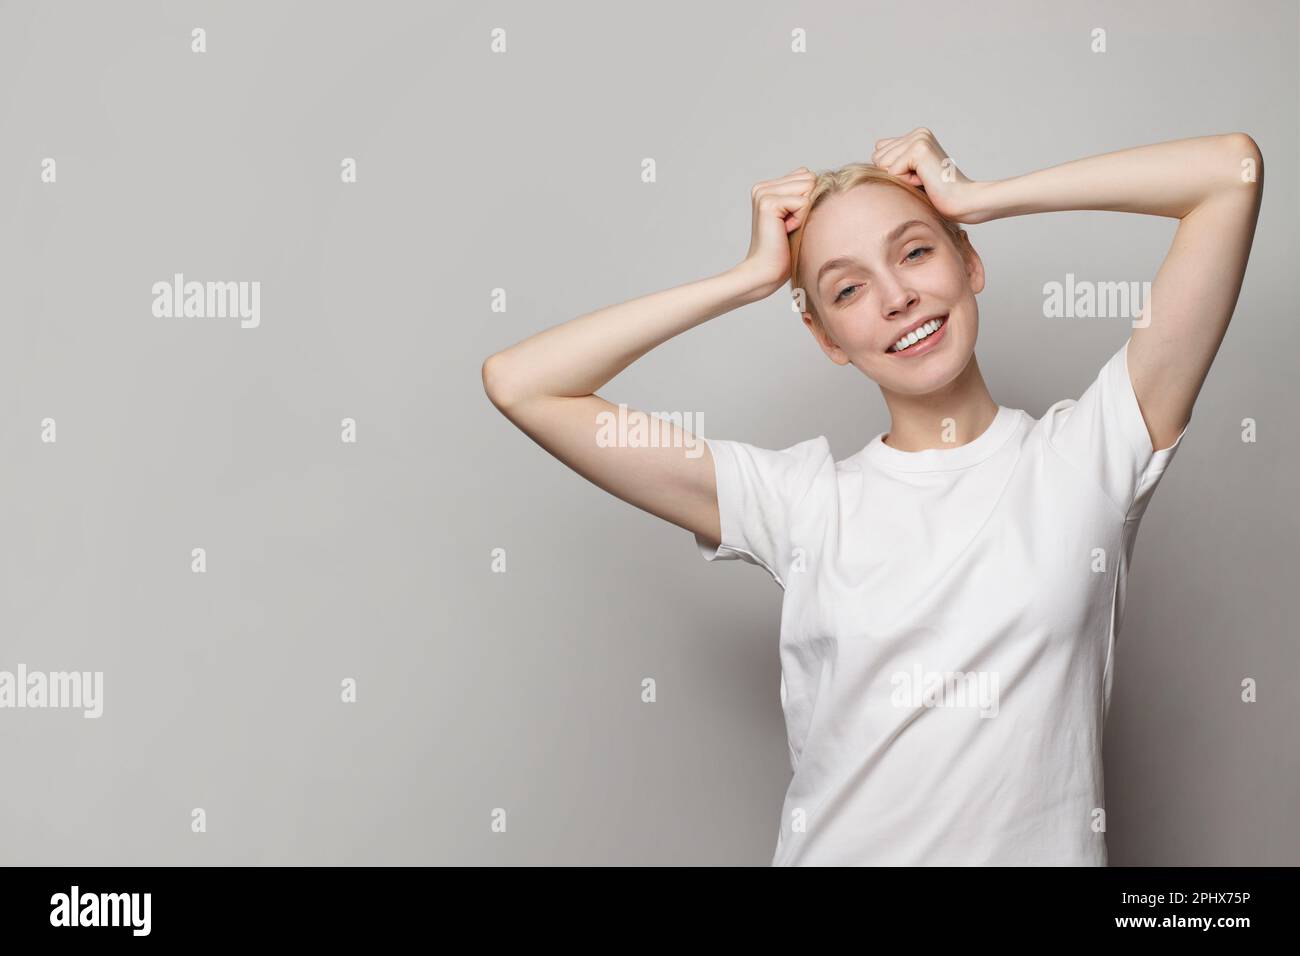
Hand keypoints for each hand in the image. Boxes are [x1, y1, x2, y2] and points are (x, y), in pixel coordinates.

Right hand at [735, 167, 816, 300]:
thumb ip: (803, 194)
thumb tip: (817, 178)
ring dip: (804, 212)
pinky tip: (785, 231)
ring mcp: (763, 193)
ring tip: (787, 228)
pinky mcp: (768, 203)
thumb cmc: (784, 249)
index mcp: (767, 187)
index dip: (807, 200)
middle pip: (808, 177)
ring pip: (807, 186)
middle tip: (789, 226)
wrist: (766, 271)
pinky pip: (803, 202)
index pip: (805, 175)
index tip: (790, 221)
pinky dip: (800, 219)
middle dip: (807, 203)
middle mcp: (762, 187)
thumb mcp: (797, 216)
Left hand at [871, 128, 983, 223]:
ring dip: (900, 179)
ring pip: (882, 163)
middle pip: (877, 157)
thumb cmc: (937, 194)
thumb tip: (874, 156)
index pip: (879, 152)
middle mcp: (918, 133)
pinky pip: (892, 171)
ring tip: (923, 180)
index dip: (893, 171)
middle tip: (921, 179)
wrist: (962, 201)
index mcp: (917, 135)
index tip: (917, 177)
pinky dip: (906, 182)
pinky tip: (925, 181)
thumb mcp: (911, 174)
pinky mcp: (919, 149)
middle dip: (895, 175)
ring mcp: (919, 138)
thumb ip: (894, 161)